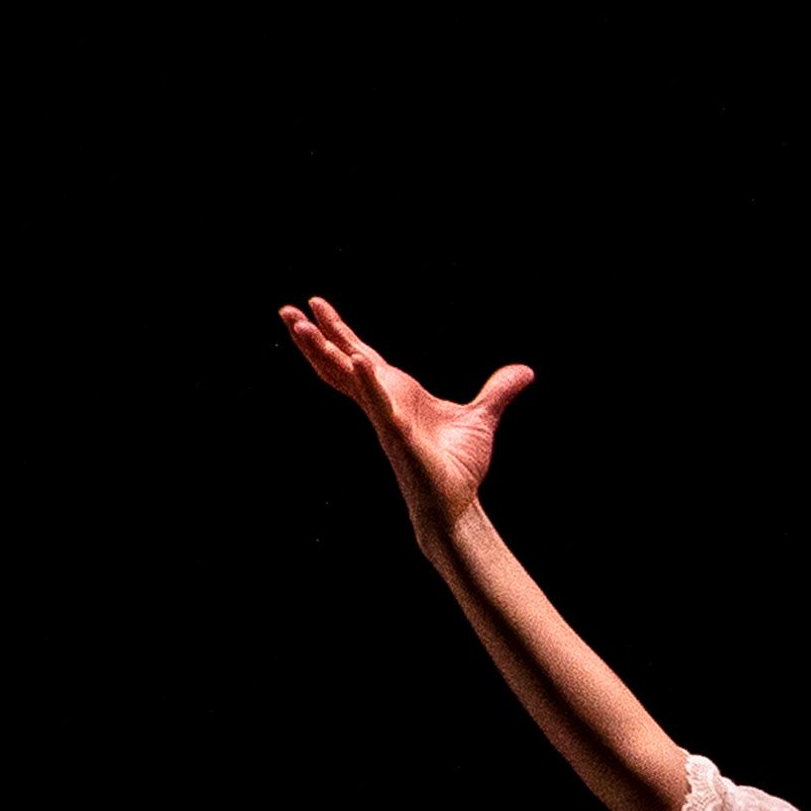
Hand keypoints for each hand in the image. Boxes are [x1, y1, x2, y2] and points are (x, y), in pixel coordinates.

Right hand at [280, 293, 533, 538]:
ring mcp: (385, 418)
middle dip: (314, 336)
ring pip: (347, 379)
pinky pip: (380, 404)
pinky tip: (359, 361)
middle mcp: (383, 403)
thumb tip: (524, 372)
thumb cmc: (459, 468)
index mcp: (396, 394)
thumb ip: (498, 392)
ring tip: (300, 326)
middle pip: (340, 363)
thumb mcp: (482, 418)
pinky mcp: (398, 435)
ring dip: (323, 352)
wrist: (459, 506)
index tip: (318, 304)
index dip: (339, 332)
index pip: (360, 356)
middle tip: (286, 310)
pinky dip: (370, 383)